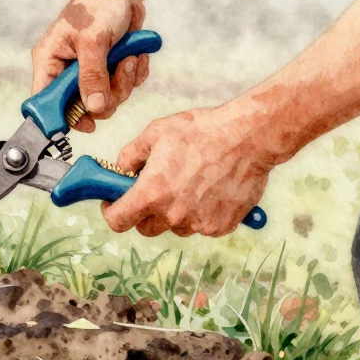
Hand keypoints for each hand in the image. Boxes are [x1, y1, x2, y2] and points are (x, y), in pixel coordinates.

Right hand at [30, 0, 148, 132]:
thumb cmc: (98, 4)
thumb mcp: (93, 40)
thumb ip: (92, 75)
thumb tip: (94, 108)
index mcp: (50, 61)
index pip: (45, 101)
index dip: (62, 117)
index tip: (88, 123)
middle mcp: (66, 71)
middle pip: (83, 108)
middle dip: (108, 95)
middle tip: (120, 71)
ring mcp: (88, 72)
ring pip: (107, 101)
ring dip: (125, 82)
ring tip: (129, 56)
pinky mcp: (109, 70)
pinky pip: (124, 89)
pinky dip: (134, 74)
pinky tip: (135, 54)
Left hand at [102, 104, 274, 236]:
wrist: (247, 138)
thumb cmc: (201, 131)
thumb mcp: (155, 133)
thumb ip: (130, 155)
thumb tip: (121, 170)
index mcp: (151, 193)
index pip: (118, 221)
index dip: (112, 212)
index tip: (114, 204)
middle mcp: (172, 215)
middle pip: (146, 228)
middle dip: (144, 212)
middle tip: (155, 190)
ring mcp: (198, 224)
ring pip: (175, 227)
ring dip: (174, 213)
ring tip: (188, 185)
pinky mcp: (220, 227)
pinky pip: (201, 226)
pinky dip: (200, 214)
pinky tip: (209, 190)